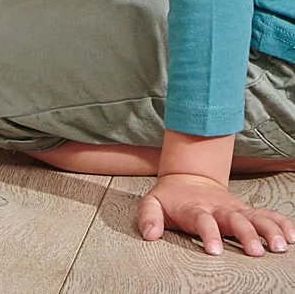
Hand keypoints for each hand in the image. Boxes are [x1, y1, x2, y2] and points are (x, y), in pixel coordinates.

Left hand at [137, 173, 294, 256]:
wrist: (189, 178)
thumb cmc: (172, 197)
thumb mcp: (153, 203)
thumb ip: (149, 216)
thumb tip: (149, 234)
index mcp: (196, 209)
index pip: (203, 221)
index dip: (208, 233)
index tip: (214, 249)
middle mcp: (219, 209)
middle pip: (235, 220)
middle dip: (246, 234)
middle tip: (256, 251)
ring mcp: (235, 209)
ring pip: (255, 217)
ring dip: (268, 230)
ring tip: (280, 246)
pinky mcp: (246, 211)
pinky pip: (267, 215)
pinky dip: (281, 223)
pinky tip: (292, 235)